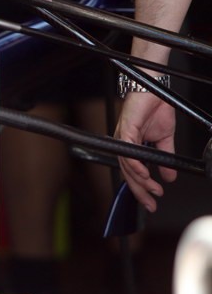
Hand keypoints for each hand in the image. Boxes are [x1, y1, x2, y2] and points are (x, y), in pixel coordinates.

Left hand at [114, 91, 177, 211]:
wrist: (154, 89)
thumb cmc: (155, 109)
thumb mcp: (165, 138)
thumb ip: (166, 157)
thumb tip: (170, 176)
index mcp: (132, 147)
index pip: (134, 173)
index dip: (141, 189)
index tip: (152, 202)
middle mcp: (124, 144)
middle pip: (128, 173)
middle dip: (140, 191)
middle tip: (151, 204)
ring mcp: (123, 137)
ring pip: (127, 165)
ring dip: (141, 180)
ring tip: (153, 190)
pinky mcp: (125, 130)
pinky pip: (127, 151)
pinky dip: (135, 164)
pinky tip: (144, 173)